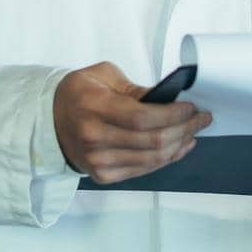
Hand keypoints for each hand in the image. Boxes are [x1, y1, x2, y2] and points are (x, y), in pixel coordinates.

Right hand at [53, 61, 211, 183]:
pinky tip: (179, 146)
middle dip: (185, 129)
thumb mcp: (104, 76)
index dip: (173, 115)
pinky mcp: (103, 175)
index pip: (142, 118)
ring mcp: (97, 161)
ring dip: (180, 144)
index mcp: (93, 107)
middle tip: (202, 118)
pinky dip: (167, 159)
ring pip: (152, 159)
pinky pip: (144, 170)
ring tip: (194, 131)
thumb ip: (136, 90)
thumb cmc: (79, 93)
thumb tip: (167, 101)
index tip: (191, 107)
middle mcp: (94, 137)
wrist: (49, 121)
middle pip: (152, 141)